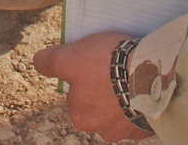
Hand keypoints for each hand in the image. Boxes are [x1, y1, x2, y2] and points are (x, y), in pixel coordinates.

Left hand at [34, 33, 149, 140]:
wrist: (149, 77)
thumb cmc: (105, 67)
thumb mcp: (70, 57)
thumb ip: (50, 62)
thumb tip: (38, 62)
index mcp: (80, 117)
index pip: (76, 94)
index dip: (83, 75)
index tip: (94, 63)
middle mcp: (101, 130)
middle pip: (98, 103)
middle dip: (103, 87)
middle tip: (113, 66)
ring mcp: (126, 129)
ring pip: (120, 107)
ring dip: (123, 93)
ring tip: (131, 72)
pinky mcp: (147, 124)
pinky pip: (140, 108)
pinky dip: (140, 97)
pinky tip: (143, 82)